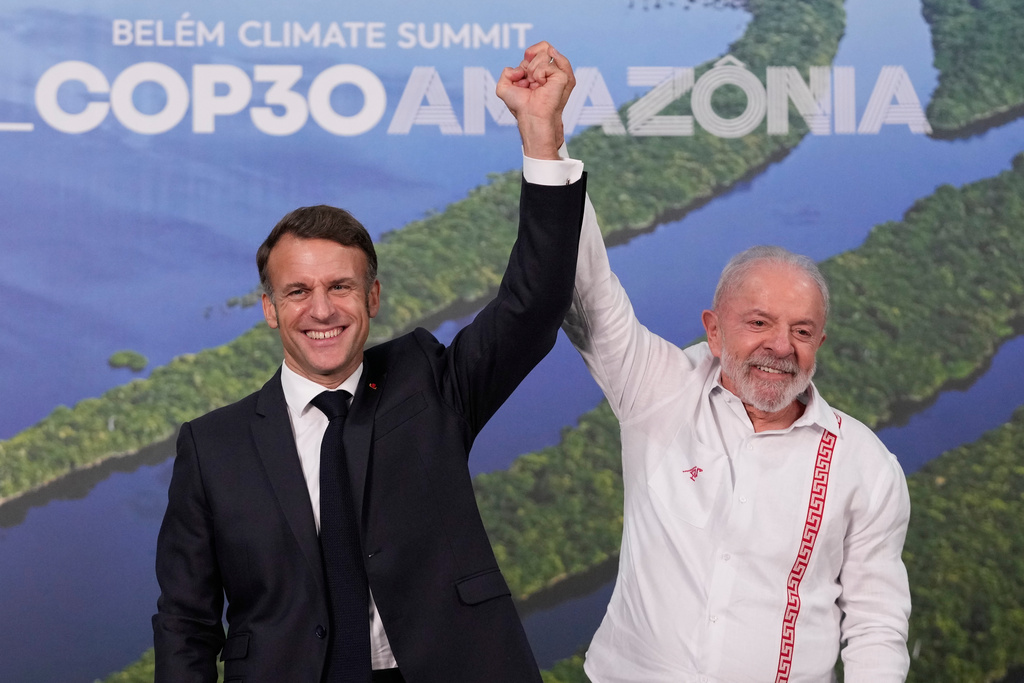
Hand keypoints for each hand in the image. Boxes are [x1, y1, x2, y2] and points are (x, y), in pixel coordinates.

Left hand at [496, 42, 574, 159]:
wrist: (530, 115)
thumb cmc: (520, 106)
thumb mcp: (503, 88)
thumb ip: (506, 73)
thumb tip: (519, 69)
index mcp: (539, 71)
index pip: (538, 49)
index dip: (529, 54)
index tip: (523, 72)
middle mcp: (549, 71)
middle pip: (543, 47)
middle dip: (529, 64)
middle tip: (529, 83)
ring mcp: (557, 73)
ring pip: (545, 53)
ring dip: (532, 70)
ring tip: (534, 85)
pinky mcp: (562, 77)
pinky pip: (546, 64)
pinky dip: (538, 74)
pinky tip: (541, 85)